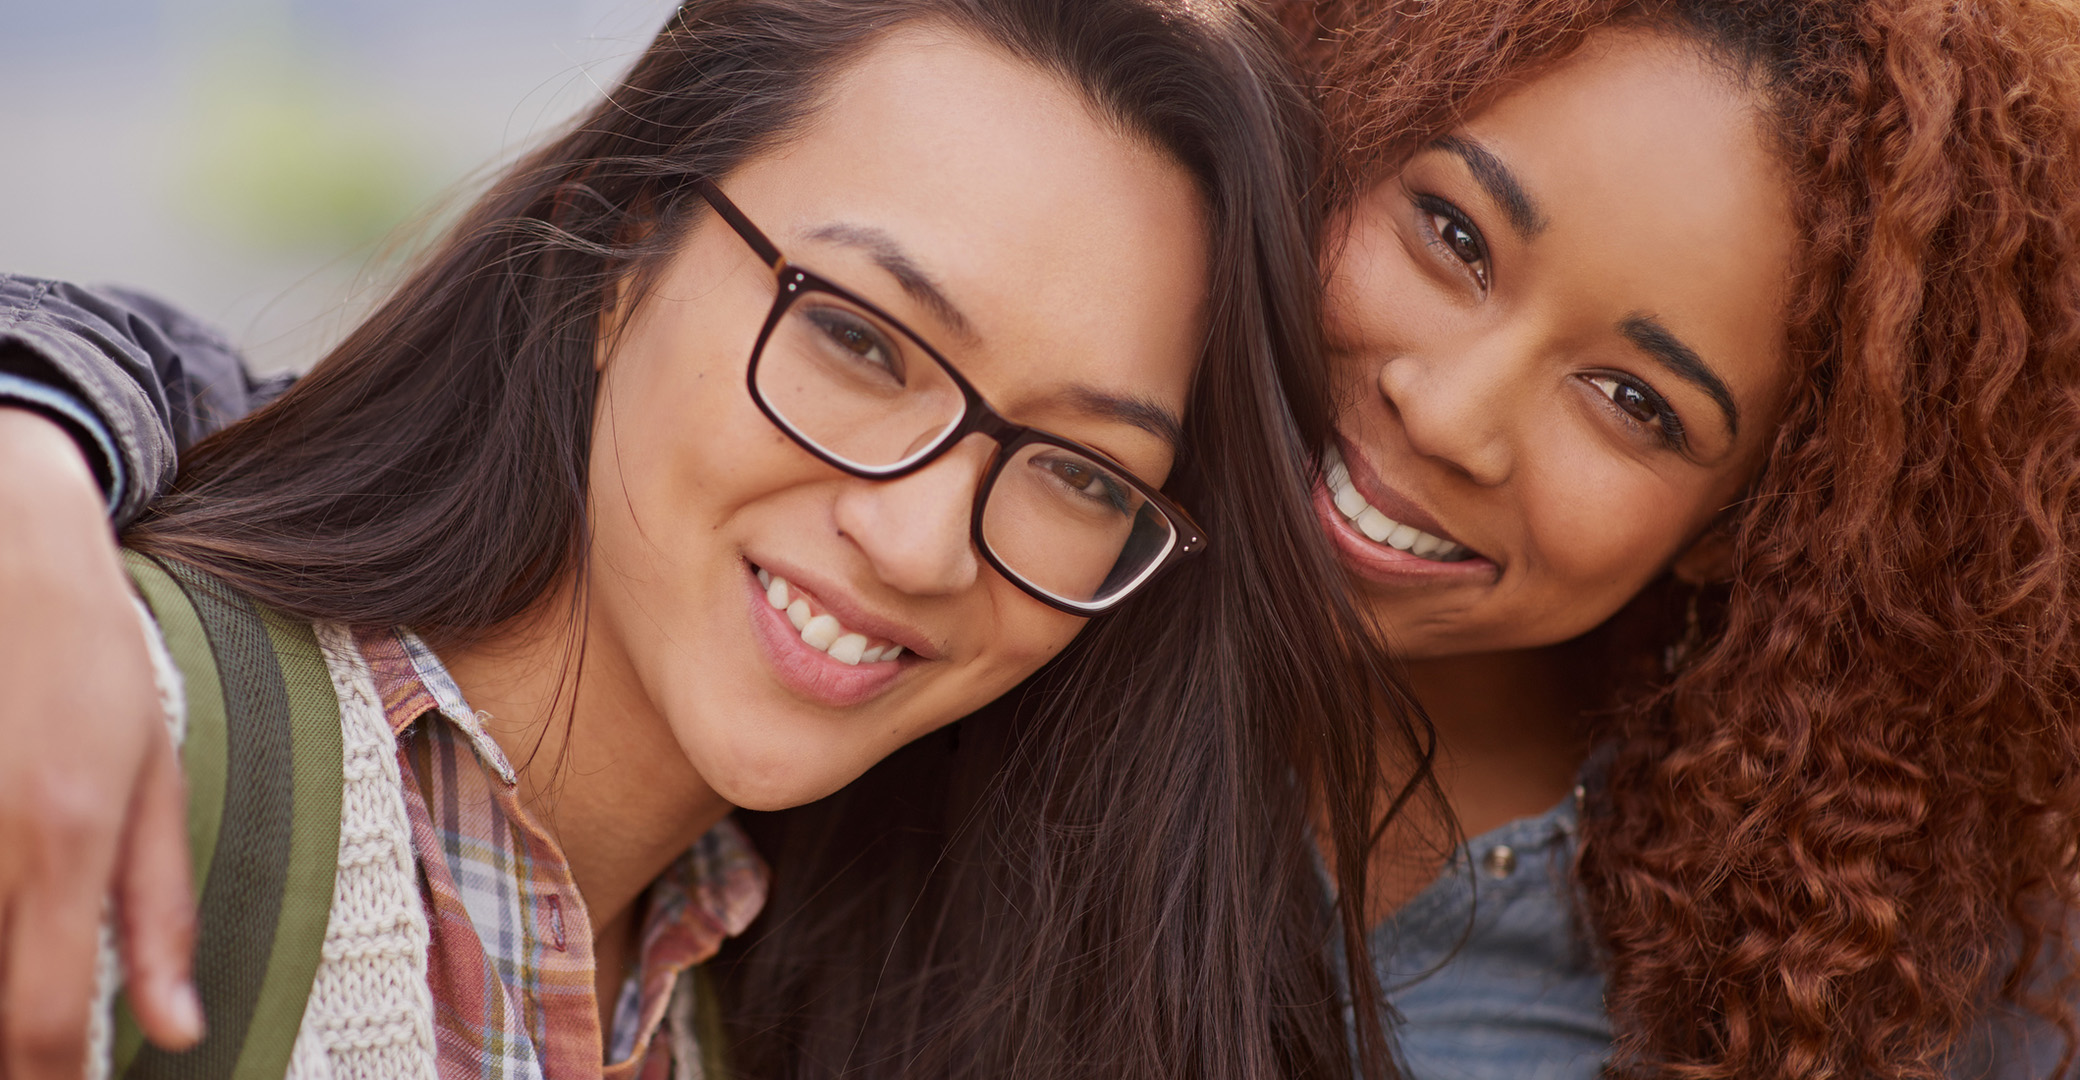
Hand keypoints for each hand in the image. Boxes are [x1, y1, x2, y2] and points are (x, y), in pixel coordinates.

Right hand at [0, 408, 199, 1079]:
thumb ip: (159, 912)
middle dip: (10, 1042)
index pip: (40, 1021)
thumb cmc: (89, 662)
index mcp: (65, 839)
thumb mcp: (152, 777)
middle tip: (36, 1044)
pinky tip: (4, 902)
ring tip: (29, 960)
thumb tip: (177, 1029)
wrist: (6, 546)